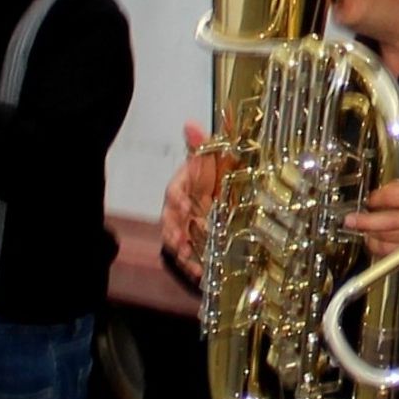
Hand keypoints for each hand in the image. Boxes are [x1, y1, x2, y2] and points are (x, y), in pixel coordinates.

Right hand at [161, 121, 225, 278]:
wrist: (226, 187)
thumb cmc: (213, 172)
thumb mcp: (214, 155)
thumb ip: (202, 143)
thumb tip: (191, 125)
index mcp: (183, 186)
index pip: (174, 192)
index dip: (177, 199)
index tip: (184, 204)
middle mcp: (181, 207)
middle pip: (171, 220)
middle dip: (174, 231)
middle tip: (178, 241)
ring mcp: (187, 224)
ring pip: (178, 239)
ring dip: (181, 250)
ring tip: (187, 259)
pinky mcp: (195, 240)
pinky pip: (190, 254)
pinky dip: (193, 265)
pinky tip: (200, 273)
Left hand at [346, 149, 398, 259]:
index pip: (388, 196)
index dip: (374, 198)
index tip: (369, 198)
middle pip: (381, 221)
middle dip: (362, 221)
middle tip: (348, 219)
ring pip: (380, 238)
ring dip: (367, 233)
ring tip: (358, 227)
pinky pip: (385, 252)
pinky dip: (374, 247)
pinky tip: (370, 239)